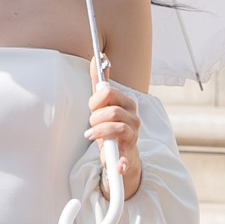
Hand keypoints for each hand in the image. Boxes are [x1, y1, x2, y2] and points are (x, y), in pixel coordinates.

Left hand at [89, 74, 141, 194]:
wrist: (120, 155)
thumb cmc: (109, 127)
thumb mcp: (103, 105)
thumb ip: (100, 82)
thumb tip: (97, 57)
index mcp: (127, 104)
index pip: (109, 93)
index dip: (96, 100)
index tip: (92, 107)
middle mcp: (133, 118)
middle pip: (112, 110)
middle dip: (96, 116)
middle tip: (91, 123)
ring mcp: (133, 135)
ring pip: (116, 127)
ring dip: (98, 132)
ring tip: (91, 135)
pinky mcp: (129, 154)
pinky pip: (126, 157)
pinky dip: (121, 162)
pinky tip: (117, 166)